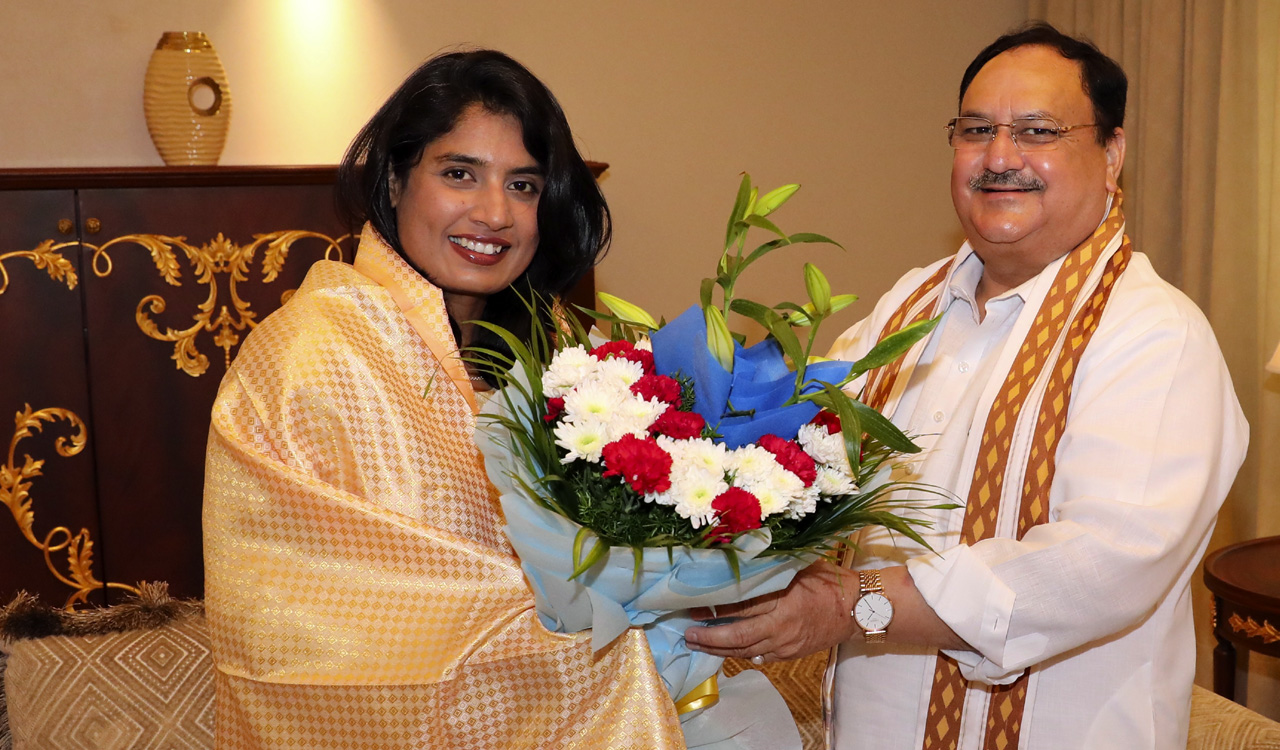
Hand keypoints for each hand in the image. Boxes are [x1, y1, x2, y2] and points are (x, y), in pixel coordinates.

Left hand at [683, 561, 858, 662]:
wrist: (858, 610)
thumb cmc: (829, 582)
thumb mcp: (801, 566)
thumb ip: (772, 566)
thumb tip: (741, 554)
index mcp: (783, 603)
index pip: (741, 609)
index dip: (714, 610)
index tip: (693, 607)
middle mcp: (782, 628)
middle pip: (738, 637)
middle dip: (709, 639)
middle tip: (687, 634)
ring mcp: (786, 645)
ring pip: (745, 652)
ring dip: (720, 650)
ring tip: (698, 644)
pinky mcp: (790, 654)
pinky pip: (759, 657)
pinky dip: (740, 654)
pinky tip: (724, 650)